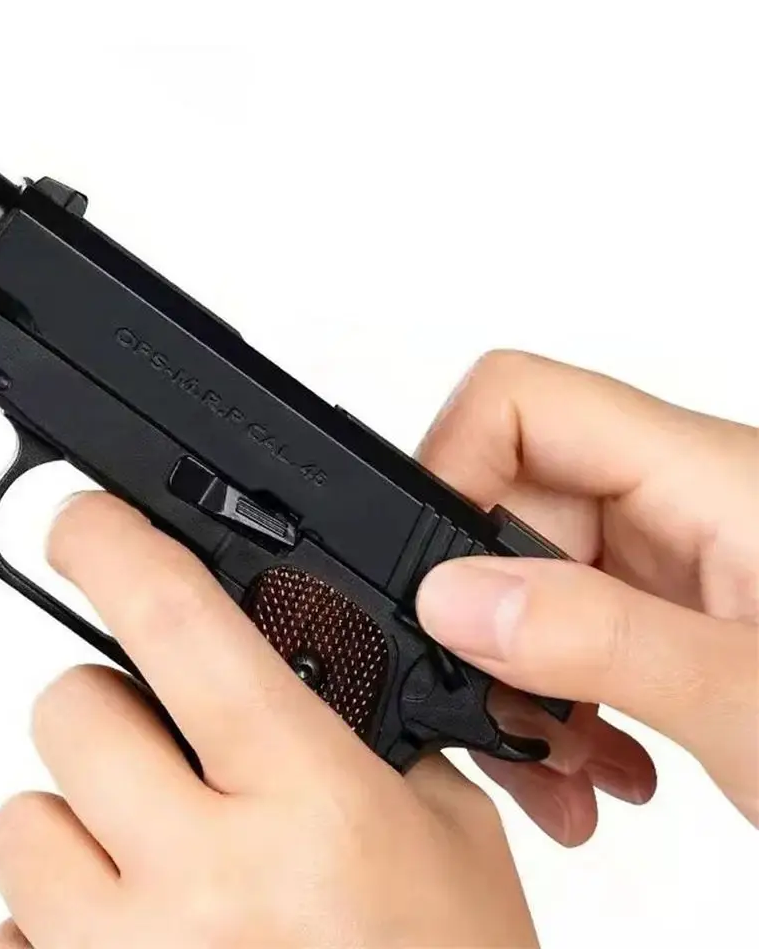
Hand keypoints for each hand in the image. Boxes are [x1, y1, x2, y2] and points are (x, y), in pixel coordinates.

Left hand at [0, 494, 539, 947]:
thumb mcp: (441, 832)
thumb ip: (360, 729)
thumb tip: (275, 651)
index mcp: (308, 801)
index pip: (175, 619)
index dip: (112, 545)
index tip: (81, 524)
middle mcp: (203, 879)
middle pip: (70, 712)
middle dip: (115, 718)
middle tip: (172, 762)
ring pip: (19, 824)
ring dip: (82, 828)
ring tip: (160, 873)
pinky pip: (3, 935)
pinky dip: (56, 926)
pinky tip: (138, 943)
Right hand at [415, 350, 757, 842]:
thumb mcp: (755, 699)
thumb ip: (601, 640)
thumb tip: (456, 597)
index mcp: (703, 477)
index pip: (519, 401)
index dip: (452, 467)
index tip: (436, 581)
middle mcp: (678, 502)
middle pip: (508, 504)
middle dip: (484, 613)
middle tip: (502, 705)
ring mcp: (671, 562)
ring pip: (528, 579)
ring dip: (519, 677)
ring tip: (557, 759)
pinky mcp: (670, 615)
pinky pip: (568, 629)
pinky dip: (558, 702)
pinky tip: (596, 763)